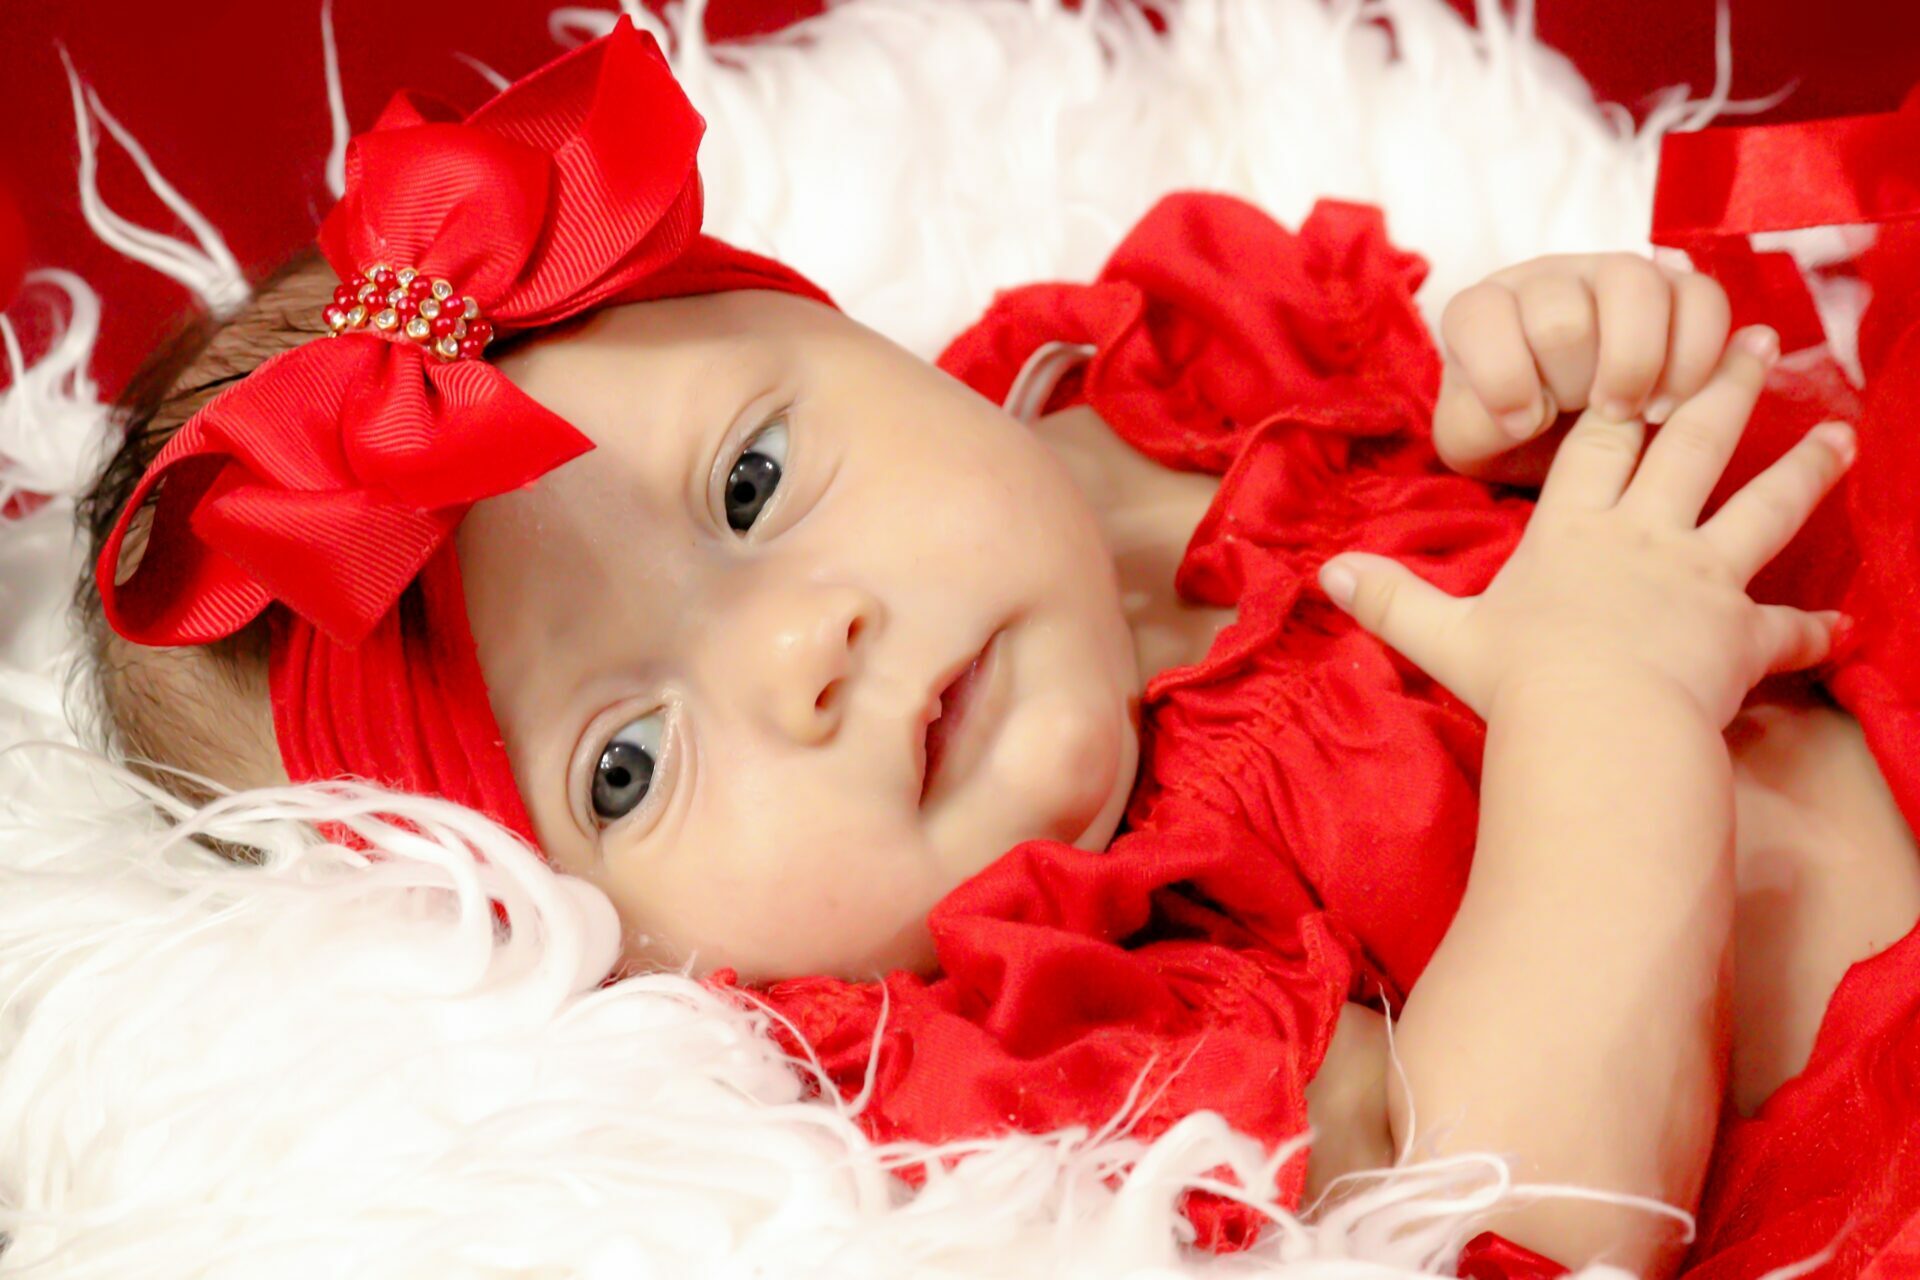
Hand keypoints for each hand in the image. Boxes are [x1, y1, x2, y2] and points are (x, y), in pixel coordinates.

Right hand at [1320, 325, 1851, 728]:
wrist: (1596, 725)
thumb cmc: (1519, 680)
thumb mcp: (1442, 636)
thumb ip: (1391, 601)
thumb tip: (1326, 575)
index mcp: (1574, 530)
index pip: (1597, 442)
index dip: (1618, 395)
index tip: (1645, 351)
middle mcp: (1646, 536)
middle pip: (1692, 445)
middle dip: (1723, 387)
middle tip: (1753, 340)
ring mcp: (1701, 579)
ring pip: (1764, 509)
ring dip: (1804, 470)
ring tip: (1841, 433)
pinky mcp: (1738, 633)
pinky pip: (1782, 629)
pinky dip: (1811, 629)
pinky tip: (1839, 625)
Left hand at [1432, 253, 1731, 486]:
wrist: (1565, 434)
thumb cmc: (1510, 431)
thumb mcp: (1473, 440)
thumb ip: (1476, 426)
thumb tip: (1528, 416)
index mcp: (1479, 311)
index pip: (1481, 317)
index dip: (1504, 379)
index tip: (1523, 427)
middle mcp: (1544, 279)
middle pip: (1563, 319)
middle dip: (1574, 384)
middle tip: (1583, 421)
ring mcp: (1612, 274)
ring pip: (1634, 287)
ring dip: (1636, 365)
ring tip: (1635, 416)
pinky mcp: (1677, 289)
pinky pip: (1703, 299)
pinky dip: (1694, 358)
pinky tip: (1671, 402)